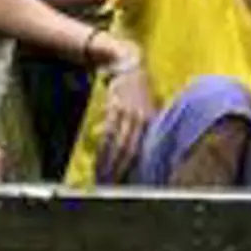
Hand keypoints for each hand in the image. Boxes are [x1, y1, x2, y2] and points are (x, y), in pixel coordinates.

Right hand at [86, 52, 157, 173]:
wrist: (130, 63)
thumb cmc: (139, 89)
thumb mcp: (148, 106)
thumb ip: (144, 127)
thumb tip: (140, 151)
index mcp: (152, 122)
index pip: (144, 151)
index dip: (137, 169)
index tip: (130, 185)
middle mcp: (143, 120)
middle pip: (132, 152)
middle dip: (122, 172)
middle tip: (113, 187)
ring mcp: (129, 114)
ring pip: (119, 145)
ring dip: (110, 164)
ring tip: (102, 179)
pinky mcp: (116, 107)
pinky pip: (108, 132)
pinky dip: (103, 148)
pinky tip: (98, 159)